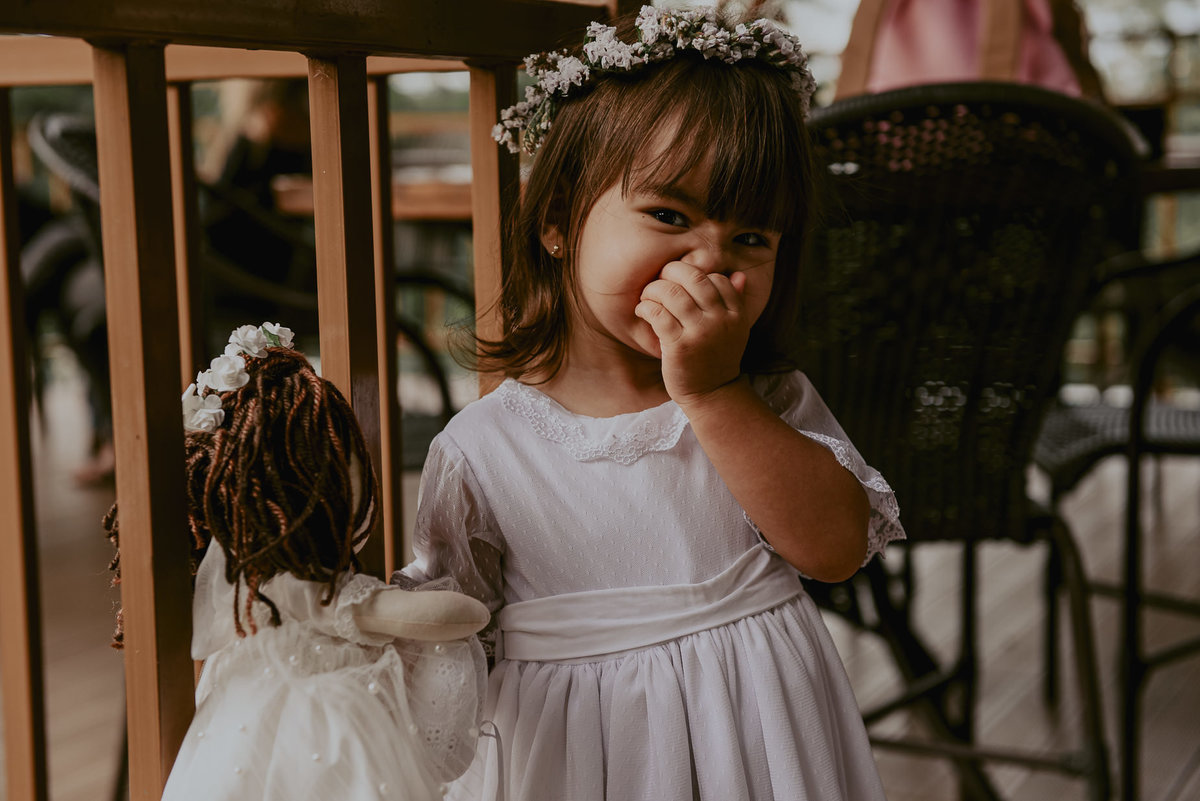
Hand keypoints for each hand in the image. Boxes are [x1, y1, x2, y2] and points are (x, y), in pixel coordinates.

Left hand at [634, 260, 752, 402]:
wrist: (712, 395)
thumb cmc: (717, 359)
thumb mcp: (734, 331)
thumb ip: (736, 302)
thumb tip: (740, 275)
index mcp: (735, 314)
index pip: (716, 278)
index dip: (695, 274)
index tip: (680, 282)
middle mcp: (720, 320)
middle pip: (694, 278)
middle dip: (672, 272)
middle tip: (660, 280)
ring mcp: (700, 333)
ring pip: (672, 293)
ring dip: (654, 289)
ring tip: (647, 296)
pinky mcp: (679, 346)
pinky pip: (658, 314)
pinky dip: (645, 307)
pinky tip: (642, 311)